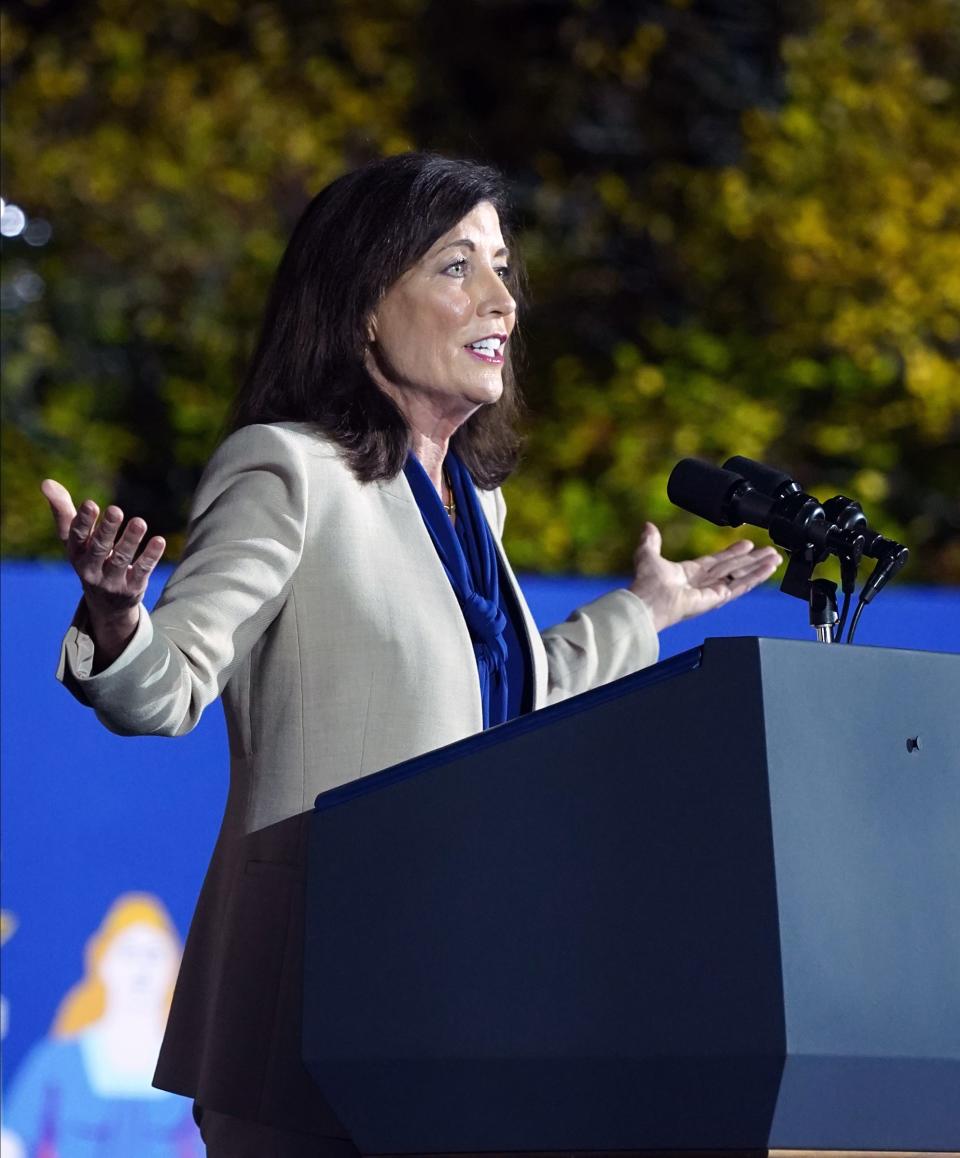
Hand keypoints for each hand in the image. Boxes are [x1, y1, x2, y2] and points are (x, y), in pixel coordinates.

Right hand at [41, 479, 165, 662]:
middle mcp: (91, 569)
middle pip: (99, 548)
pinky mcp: (132, 588)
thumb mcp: (75, 539)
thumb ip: (63, 511)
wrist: (106, 603)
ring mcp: (111, 581)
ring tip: (139, 522)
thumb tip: (46, 482)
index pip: (77, 537)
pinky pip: (142, 571)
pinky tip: (159, 540)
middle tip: (115, 510)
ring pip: (122, 560)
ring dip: (131, 540)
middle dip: (107, 530)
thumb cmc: (89, 558)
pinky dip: (150, 556)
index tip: (90, 503)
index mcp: (76, 553)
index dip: (83, 521)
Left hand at [629, 522, 780, 632]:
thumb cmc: (646, 585)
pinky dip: (756, 576)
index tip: (747, 544)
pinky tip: (769, 568)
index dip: (733, 552)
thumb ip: (651, 541)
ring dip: (759, 567)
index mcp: (689, 573)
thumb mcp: (648, 555)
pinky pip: (741, 585)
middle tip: (769, 551)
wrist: (648, 603)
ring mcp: (712, 591)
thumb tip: (648, 526)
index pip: (717, 560)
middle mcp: (703, 583)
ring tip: (775, 558)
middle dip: (753, 559)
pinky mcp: (719, 598)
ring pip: (741, 576)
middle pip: (734, 568)